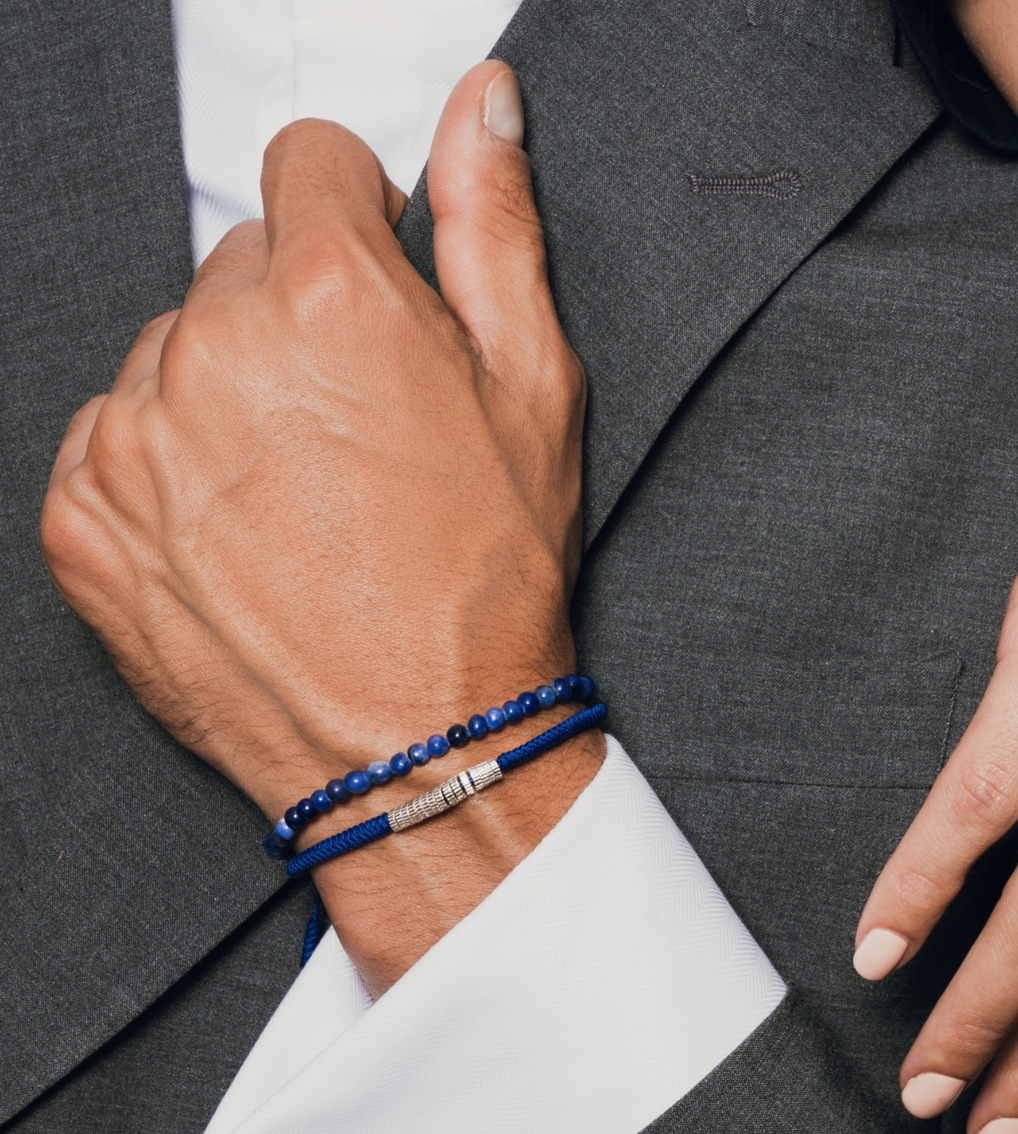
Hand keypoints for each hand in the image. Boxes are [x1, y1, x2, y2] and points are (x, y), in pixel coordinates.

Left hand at [41, 62, 600, 994]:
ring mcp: (134, 433)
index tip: (383, 297)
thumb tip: (483, 103)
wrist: (419, 749)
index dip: (363, 224)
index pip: (313, 165)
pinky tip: (243, 535)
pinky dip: (169, 470)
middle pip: (240, 265)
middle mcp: (213, 344)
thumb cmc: (490, 582)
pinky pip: (117, 438)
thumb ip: (496, 226)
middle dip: (299, 320)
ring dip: (230, 397)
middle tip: (363, 432)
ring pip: (175, 354)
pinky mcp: (82, 515)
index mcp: (332, 295)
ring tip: (305, 499)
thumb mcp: (537, 393)